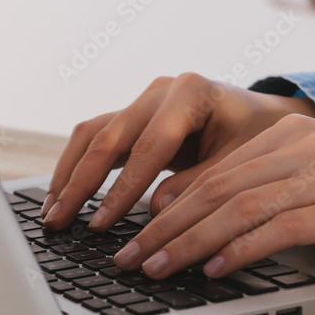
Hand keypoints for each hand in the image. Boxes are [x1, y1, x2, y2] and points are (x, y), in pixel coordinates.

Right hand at [42, 73, 314, 229]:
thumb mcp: (242, 161)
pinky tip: (61, 196)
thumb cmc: (256, 137)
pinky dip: (76, 167)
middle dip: (81, 184)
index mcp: (192, 93)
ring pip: (92, 134)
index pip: (150, 146)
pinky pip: (95, 138)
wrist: (261, 116)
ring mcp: (144, 101)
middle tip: (60, 222)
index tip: (102, 223)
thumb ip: (202, 184)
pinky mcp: (133, 116)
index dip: (123, 188)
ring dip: (69, 175)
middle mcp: (161, 91)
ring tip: (52, 213)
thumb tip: (156, 213)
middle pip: (110, 136)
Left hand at [111, 114, 314, 278]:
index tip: (137, 233)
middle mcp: (297, 149)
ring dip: (188, 242)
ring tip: (155, 267)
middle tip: (129, 257)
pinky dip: (240, 249)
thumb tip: (212, 220)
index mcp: (287, 136)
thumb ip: (269, 186)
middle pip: (214, 190)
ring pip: (236, 208)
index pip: (213, 174)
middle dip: (164, 227)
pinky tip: (213, 267)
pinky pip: (278, 227)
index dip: (169, 207)